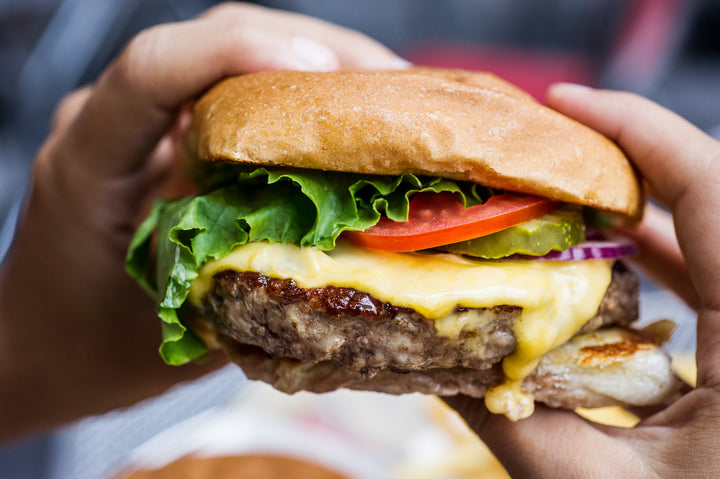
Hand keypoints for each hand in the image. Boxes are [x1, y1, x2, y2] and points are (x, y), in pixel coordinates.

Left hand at [0, 2, 406, 442]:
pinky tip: (348, 124)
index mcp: (87, 161)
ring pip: (236, 57)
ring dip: (319, 68)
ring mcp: (142, 124)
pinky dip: (302, 99)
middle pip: (214, 40)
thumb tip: (340, 245)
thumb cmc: (87, 346)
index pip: (153, 69)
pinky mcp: (169, 135)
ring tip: (390, 103)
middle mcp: (111, 122)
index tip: (319, 71)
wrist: (41, 345)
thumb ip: (242, 277)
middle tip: (399, 93)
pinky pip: (240, 92)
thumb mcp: (168, 326)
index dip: (237, 52)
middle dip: (316, 52)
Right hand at [446, 85, 719, 477]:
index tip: (564, 100)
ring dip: (635, 217)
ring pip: (710, 240)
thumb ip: (519, 427)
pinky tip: (604, 272)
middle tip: (541, 155)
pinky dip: (656, 265)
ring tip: (558, 205)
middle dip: (625, 166)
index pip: (716, 194)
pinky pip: (711, 284)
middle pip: (710, 202)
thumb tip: (440, 368)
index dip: (642, 131)